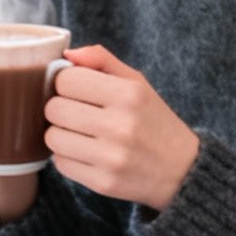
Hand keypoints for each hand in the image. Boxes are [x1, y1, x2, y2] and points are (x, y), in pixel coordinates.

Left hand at [45, 44, 200, 212]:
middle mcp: (120, 125)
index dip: (66, 83)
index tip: (77, 91)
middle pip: (54, 109)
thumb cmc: (153, 121)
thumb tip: (66, 54)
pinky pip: (61, 164)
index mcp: (128, 94)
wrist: (182, 170)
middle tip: (77, 114)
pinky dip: (68, 158)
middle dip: (61, 109)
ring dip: (61, 135)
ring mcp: (111, 157)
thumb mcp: (137, 84)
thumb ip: (102, 61)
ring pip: (52, 138)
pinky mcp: (103, 182)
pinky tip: (88, 154)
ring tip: (81, 135)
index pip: (66, 80)